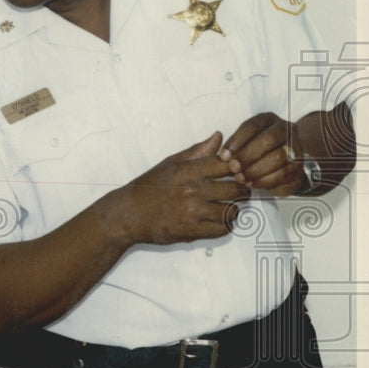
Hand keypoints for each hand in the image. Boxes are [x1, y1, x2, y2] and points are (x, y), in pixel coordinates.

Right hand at [115, 131, 248, 244]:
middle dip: (241, 190)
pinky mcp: (192, 231)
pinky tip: (218, 221)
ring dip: (233, 210)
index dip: (236, 167)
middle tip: (240, 192)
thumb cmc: (148, 188)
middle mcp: (192, 190)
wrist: (128, 214)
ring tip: (228, 207)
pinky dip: (224, 226)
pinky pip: (222, 229)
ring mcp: (193, 212)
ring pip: (232, 211)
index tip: (236, 172)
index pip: (227, 164)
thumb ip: (197, 151)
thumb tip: (219, 136)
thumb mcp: (170, 164)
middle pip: (235, 188)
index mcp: (188, 170)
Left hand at [220, 112, 303, 196]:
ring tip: (241, 178)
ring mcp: (295, 147)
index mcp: (267, 119)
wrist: (282, 165)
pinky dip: (264, 180)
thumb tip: (217, 143)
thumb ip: (229, 143)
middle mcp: (284, 129)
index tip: (223, 156)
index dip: (236, 141)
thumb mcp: (241, 143)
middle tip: (233, 168)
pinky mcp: (298, 166)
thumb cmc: (254, 152)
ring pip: (277, 157)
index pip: (252, 126)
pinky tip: (251, 184)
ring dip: (256, 170)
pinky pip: (283, 174)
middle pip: (267, 140)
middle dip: (247, 155)